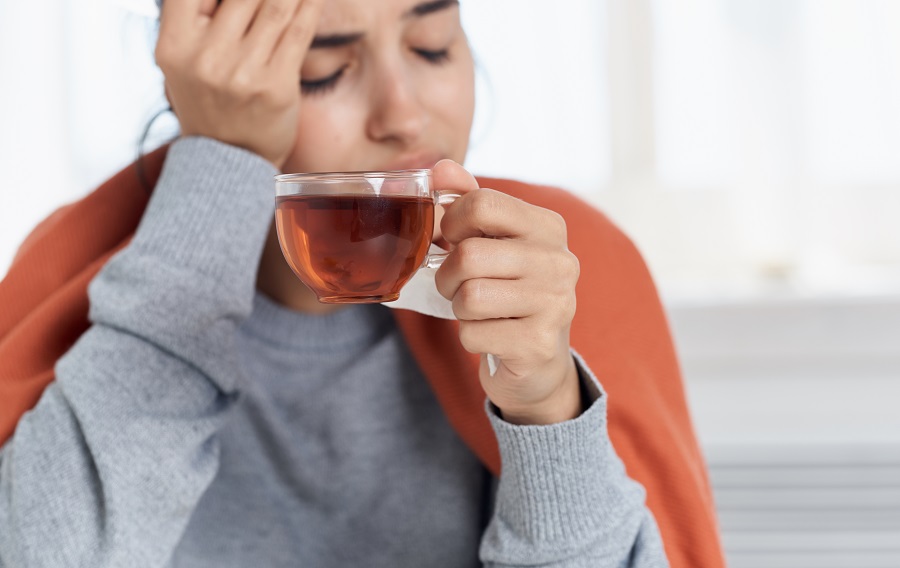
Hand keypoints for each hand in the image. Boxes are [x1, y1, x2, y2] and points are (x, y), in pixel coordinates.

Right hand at [155, 0, 323, 168]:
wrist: (228, 159)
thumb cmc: (209, 99)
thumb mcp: (183, 58)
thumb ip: (198, 16)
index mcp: (174, 44)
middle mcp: (205, 58)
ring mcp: (243, 73)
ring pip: (276, 5)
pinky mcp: (277, 86)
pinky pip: (299, 30)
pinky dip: (310, 4)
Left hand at [433, 161, 582, 424]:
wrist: (538, 360)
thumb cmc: (508, 291)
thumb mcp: (492, 241)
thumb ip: (468, 201)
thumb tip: (440, 168)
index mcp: (548, 227)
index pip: (482, 203)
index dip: (451, 223)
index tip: (453, 240)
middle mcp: (560, 262)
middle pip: (469, 255)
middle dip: (447, 275)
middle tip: (458, 286)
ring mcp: (556, 305)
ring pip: (469, 297)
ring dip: (459, 308)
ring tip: (477, 311)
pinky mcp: (540, 344)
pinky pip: (473, 335)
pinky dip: (469, 338)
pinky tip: (492, 336)